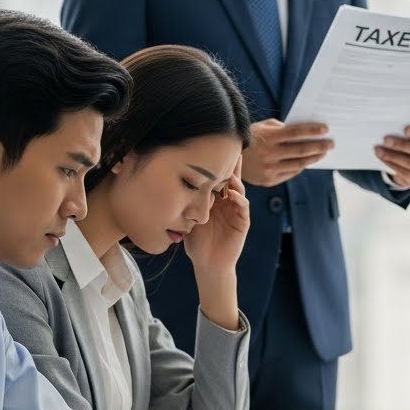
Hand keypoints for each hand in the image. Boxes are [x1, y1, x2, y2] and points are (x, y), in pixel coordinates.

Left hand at [183, 156, 249, 274]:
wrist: (207, 263)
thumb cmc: (196, 241)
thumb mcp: (187, 217)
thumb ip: (185, 202)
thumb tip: (167, 183)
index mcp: (214, 198)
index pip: (217, 177)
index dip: (216, 163)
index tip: (211, 147)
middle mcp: (227, 201)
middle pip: (231, 178)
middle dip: (230, 164)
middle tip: (228, 149)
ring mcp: (236, 210)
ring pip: (238, 189)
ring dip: (234, 180)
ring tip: (227, 173)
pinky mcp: (242, 221)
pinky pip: (243, 206)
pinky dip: (239, 199)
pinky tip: (232, 194)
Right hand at [243, 119, 333, 186]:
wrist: (225, 159)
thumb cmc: (249, 138)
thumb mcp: (261, 127)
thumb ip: (281, 128)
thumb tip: (303, 131)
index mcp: (268, 138)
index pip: (296, 133)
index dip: (312, 130)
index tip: (326, 129)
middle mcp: (269, 154)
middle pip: (301, 150)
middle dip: (319, 146)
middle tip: (331, 143)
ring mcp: (269, 169)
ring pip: (298, 164)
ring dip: (313, 158)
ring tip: (323, 153)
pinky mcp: (268, 180)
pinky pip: (290, 173)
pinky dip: (300, 167)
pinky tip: (307, 161)